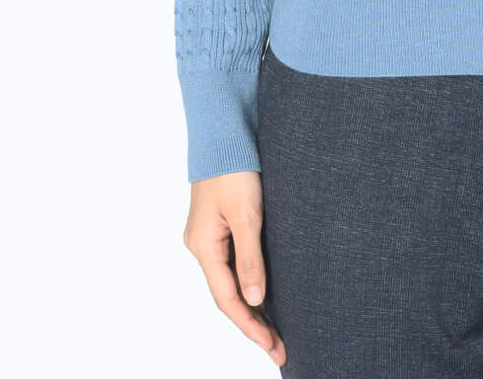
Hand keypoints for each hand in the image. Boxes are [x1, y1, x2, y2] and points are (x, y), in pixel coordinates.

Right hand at [183, 170, 285, 366]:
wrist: (225, 134)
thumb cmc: (235, 168)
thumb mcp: (248, 215)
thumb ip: (251, 259)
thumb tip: (254, 301)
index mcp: (204, 247)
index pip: (228, 299)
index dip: (250, 326)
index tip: (273, 346)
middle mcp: (202, 247)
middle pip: (228, 296)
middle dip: (253, 323)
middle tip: (280, 348)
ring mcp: (209, 237)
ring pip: (231, 282)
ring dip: (252, 306)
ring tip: (276, 331)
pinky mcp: (220, 226)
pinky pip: (233, 265)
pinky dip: (249, 283)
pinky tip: (264, 295)